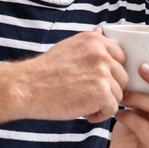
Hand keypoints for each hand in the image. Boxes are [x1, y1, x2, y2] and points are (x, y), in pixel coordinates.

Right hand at [12, 28, 127, 121]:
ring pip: (118, 95)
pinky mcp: (101, 92)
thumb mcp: (68, 47)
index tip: (95, 81)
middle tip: (87, 95)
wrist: (26, 88)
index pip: (120, 57)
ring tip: (82, 103)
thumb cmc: (44, 72)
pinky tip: (84, 112)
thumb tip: (102, 32)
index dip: (110, 74)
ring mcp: (103, 72)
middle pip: (122, 77)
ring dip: (103, 103)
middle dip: (108, 89)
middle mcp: (101, 53)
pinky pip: (112, 109)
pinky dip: (100, 115)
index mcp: (94, 40)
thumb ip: (90, 45)